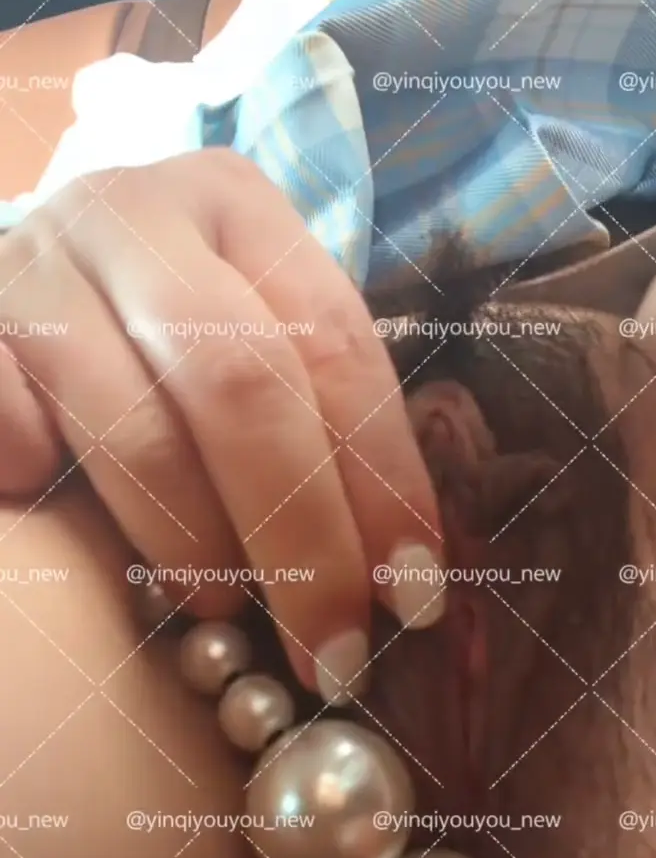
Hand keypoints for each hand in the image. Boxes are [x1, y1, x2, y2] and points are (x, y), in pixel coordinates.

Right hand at [0, 149, 442, 699]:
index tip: (413, 597)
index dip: (382, 480)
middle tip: (331, 651)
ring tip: (220, 607)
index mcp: (234, 206)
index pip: (334, 345)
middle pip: (243, 382)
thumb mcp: (246, 336)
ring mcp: (33, 265)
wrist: (15, 285)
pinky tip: (82, 537)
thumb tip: (397, 578)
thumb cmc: (151, 334)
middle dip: (302, 534)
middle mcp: (134, 213)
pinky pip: (15, 436)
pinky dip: (58, 498)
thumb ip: (314, 418)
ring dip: (193, 544)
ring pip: (137, 429)